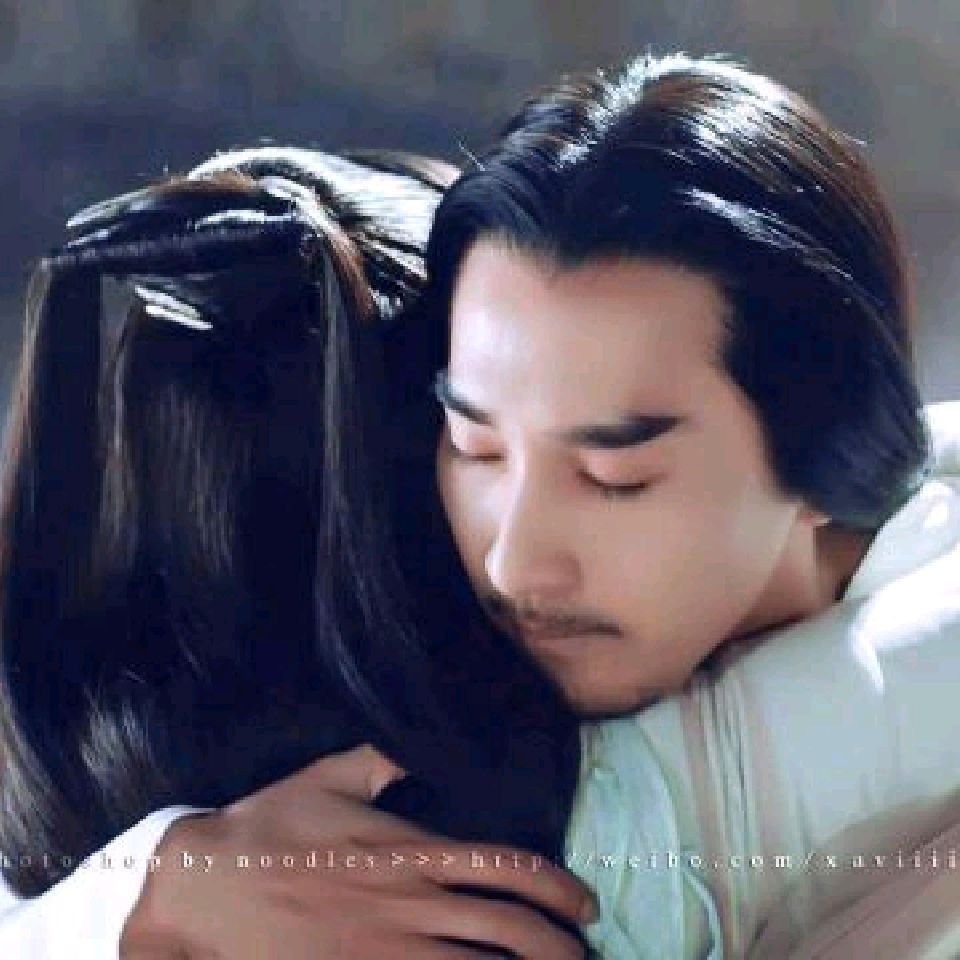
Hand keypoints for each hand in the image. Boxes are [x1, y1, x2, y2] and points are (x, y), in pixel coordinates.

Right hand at [120, 745, 595, 958]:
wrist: (201, 885)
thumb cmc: (267, 824)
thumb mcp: (329, 774)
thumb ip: (384, 756)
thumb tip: (419, 739)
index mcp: (409, 850)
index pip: (507, 867)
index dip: (558, 889)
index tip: (585, 904)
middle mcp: (408, 904)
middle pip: (510, 931)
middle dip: (561, 947)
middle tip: (586, 954)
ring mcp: (385, 952)